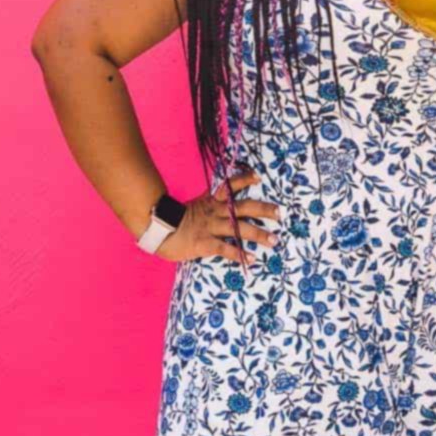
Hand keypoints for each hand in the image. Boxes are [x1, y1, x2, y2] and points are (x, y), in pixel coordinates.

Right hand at [152, 169, 280, 265]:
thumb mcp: (192, 206)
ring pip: (239, 229)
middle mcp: (214, 212)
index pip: (229, 186)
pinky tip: (252, 259)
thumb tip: (218, 201)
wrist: (156, 230)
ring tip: (274, 240)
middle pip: (243, 208)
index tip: (257, 176)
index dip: (243, 180)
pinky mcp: (205, 243)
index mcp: (210, 201)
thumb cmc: (172, 220)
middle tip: (279, 213)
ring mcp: (210, 227)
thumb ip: (206, 204)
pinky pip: (226, 248)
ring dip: (259, 234)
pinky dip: (240, 254)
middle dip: (263, 210)